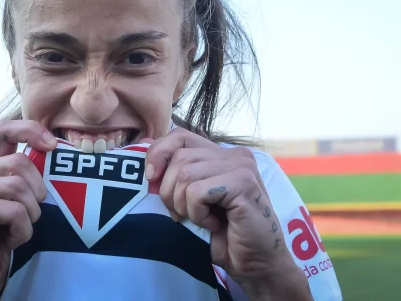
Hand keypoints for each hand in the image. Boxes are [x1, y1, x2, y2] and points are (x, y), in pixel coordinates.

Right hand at [0, 120, 57, 300]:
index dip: (30, 130)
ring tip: (16, 229)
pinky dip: (22, 230)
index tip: (51, 146)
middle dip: (36, 193)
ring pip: (18, 187)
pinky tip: (9, 240)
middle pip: (20, 163)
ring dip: (29, 215)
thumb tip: (55, 149)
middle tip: (27, 216)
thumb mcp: (18, 201)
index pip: (6, 131)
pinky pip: (15, 211)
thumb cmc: (2, 236)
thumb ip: (26, 177)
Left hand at [145, 128, 309, 298]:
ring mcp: (241, 166)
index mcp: (220, 154)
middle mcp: (234, 154)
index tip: (152, 180)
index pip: (179, 136)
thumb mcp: (191, 200)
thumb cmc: (222, 235)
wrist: (254, 263)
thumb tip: (146, 159)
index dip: (158, 154)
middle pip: (179, 157)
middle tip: (184, 215)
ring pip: (185, 174)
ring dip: (184, 205)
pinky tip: (213, 225)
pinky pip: (198, 192)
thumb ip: (175, 176)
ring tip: (202, 220)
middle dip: (170, 192)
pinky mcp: (243, 183)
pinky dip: (198, 214)